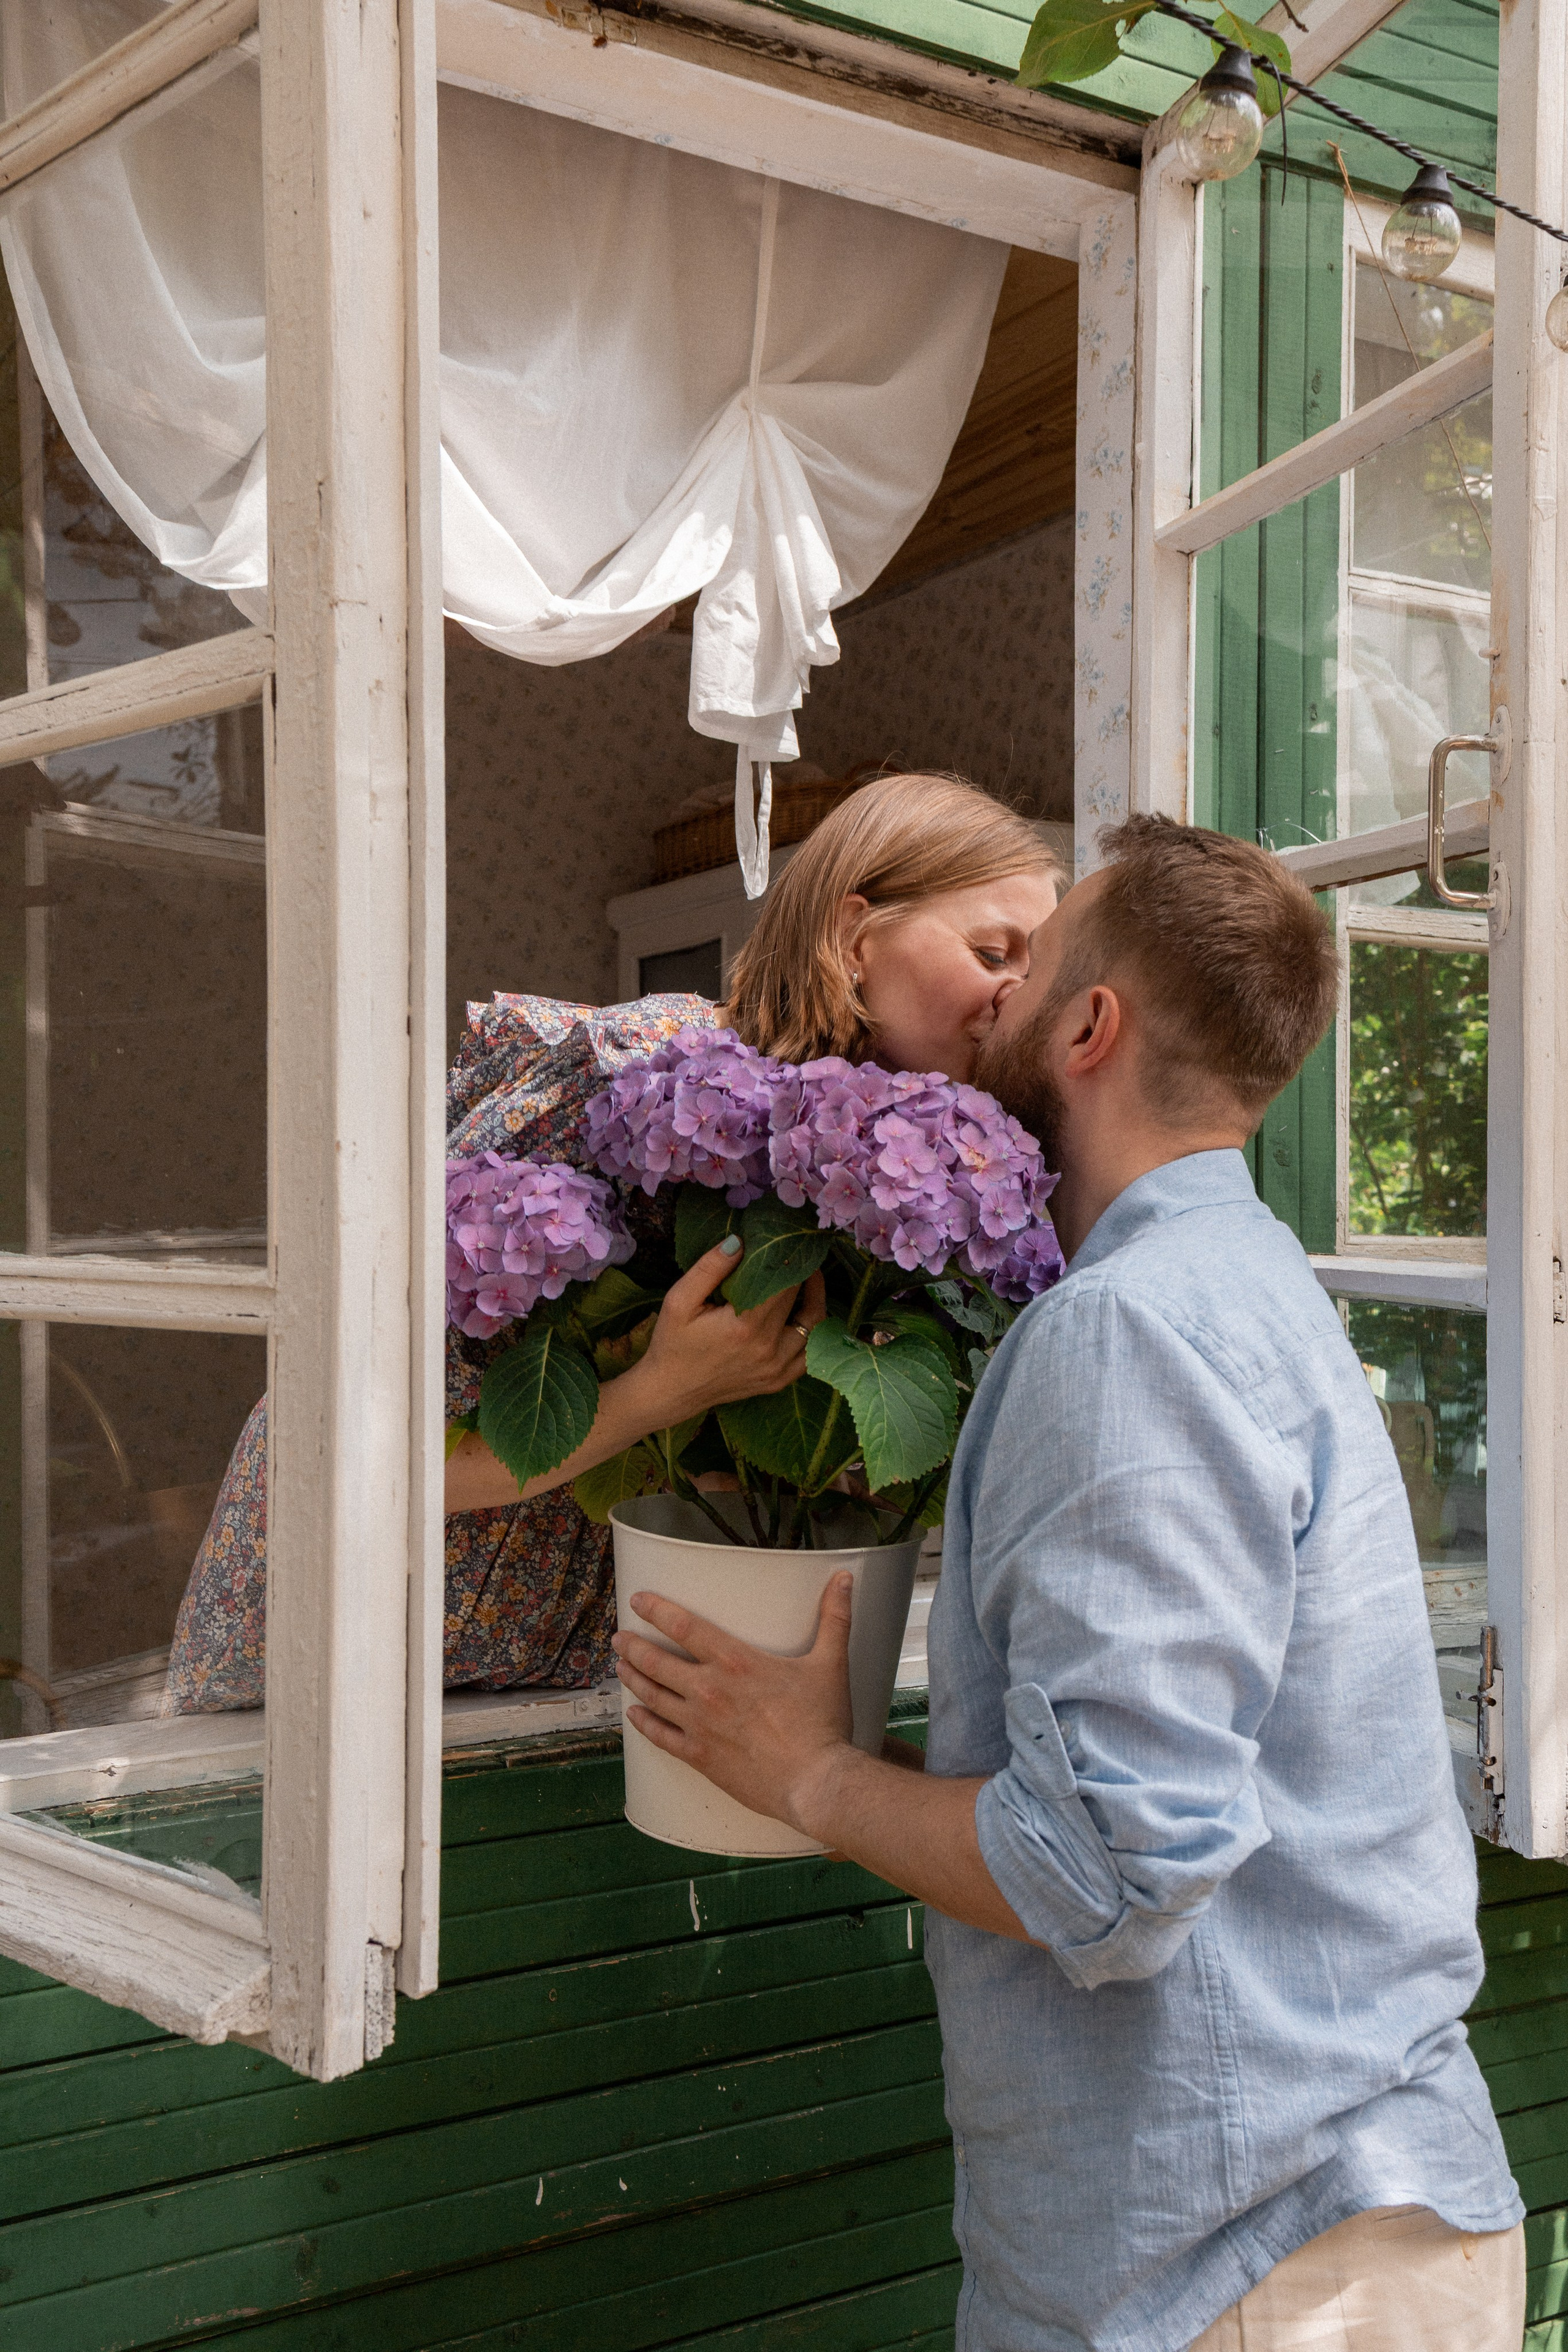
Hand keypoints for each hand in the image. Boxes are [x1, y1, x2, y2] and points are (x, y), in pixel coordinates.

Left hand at [613, 1572, 855, 1833]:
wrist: (815, 1782)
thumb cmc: (822, 1722)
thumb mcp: (831, 1663)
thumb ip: (834, 1618)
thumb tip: (844, 1578)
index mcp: (735, 1661)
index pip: (684, 1625)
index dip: (657, 1609)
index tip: (638, 1599)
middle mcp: (709, 1689)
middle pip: (657, 1660)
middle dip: (633, 1646)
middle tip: (619, 1637)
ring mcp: (700, 1725)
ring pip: (653, 1696)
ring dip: (633, 1678)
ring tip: (621, 1667)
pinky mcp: (700, 1757)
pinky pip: (661, 1737)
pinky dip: (643, 1723)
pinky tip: (633, 1715)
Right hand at [628, 1239, 826, 1426]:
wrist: (671, 1391)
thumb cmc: (672, 1342)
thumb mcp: (679, 1300)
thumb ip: (709, 1268)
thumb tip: (739, 1240)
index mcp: (744, 1326)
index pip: (784, 1283)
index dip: (790, 1260)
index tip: (789, 1244)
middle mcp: (767, 1349)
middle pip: (801, 1301)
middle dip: (803, 1275)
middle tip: (798, 1254)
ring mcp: (776, 1368)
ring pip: (815, 1329)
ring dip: (816, 1301)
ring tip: (810, 1280)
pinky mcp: (778, 1381)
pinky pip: (810, 1355)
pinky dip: (814, 1334)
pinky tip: (805, 1315)